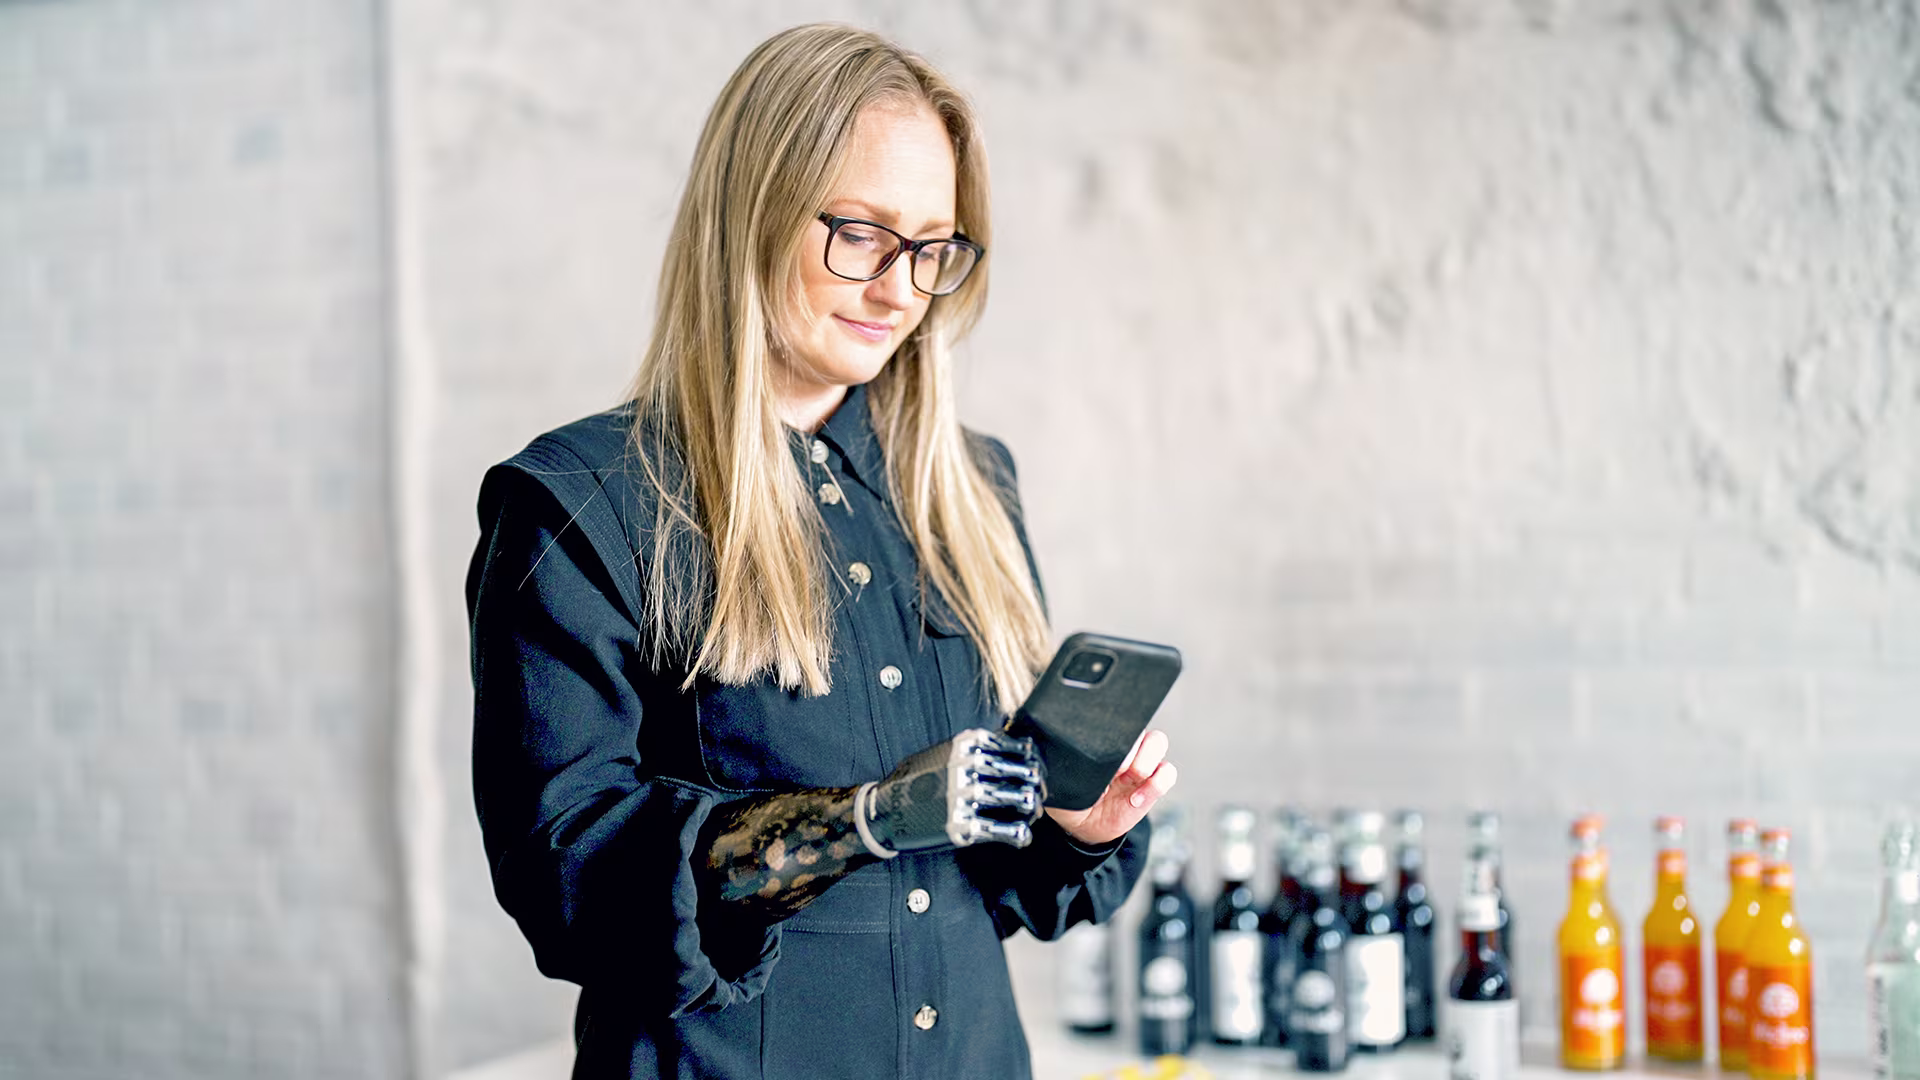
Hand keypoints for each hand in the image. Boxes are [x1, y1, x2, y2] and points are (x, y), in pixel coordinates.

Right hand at [855, 728, 1043, 856]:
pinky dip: (1017, 833)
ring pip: (1013, 798)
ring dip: (1029, 806)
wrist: (884, 812)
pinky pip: (1000, 829)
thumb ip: (968, 749)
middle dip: (1034, 781)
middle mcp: (966, 768)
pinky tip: (1022, 835)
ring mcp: (965, 797)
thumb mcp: (939, 754)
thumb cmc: (912, 782)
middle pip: (1015, 772)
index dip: (1027, 758)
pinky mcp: (962, 825)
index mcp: (962, 747)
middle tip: (1040, 789)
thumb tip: (1000, 748)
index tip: (1035, 765)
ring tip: (1033, 811)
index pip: (1009, 746)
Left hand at [1044, 729, 1176, 847]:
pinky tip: (1135, 799)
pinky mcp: (1152, 786)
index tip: (1108, 754)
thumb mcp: (1064, 777)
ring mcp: (1141, 765)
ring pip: (1159, 742)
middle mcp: (1126, 748)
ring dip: (1146, 763)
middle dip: (1136, 748)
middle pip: (1143, 725)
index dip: (1118, 734)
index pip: (1119, 721)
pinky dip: (1156, 785)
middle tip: (1119, 769)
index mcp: (1104, 741)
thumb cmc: (1073, 796)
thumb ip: (1068, 762)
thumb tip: (1063, 749)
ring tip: (1129, 782)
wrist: (1084, 826)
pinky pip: (1167, 774)